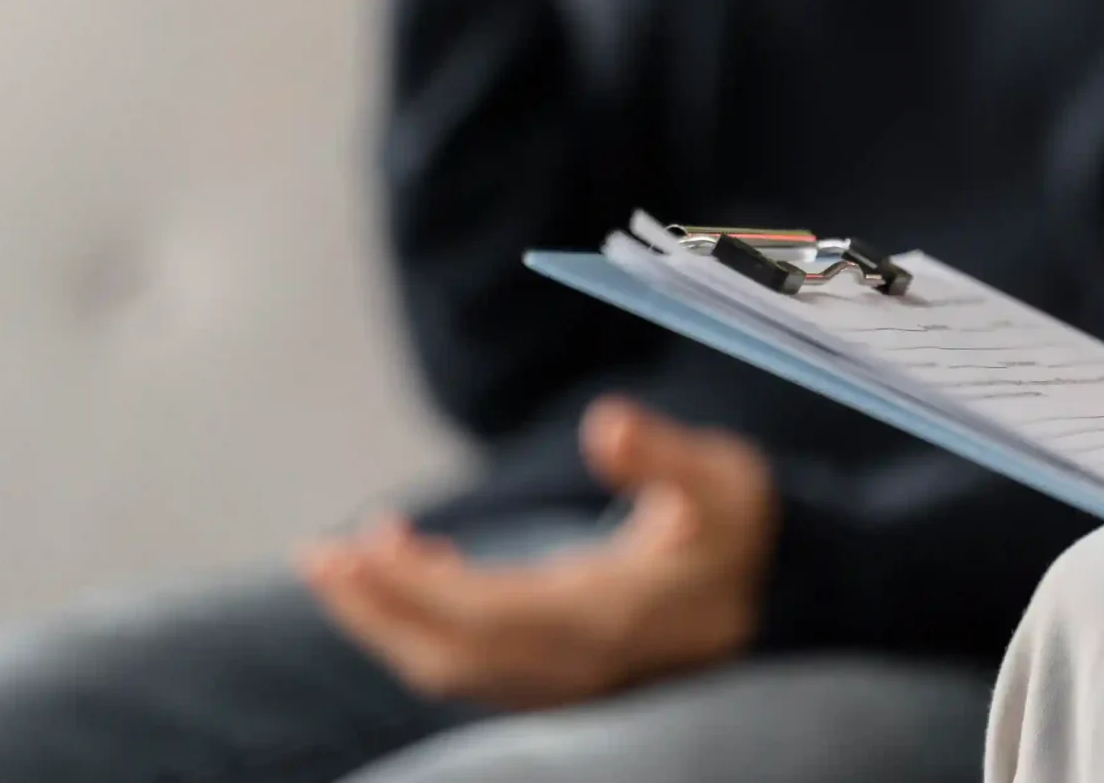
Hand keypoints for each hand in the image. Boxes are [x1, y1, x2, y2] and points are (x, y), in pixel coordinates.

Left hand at [297, 400, 776, 709]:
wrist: (786, 596)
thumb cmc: (746, 529)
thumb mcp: (721, 478)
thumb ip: (663, 455)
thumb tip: (605, 424)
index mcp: (607, 615)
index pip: (485, 615)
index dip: (414, 588)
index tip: (356, 545)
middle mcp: (577, 663)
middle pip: (449, 656)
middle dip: (375, 611)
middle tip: (318, 557)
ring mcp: (568, 679)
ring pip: (454, 668)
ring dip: (390, 619)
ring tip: (344, 561)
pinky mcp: (562, 676)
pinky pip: (475, 664)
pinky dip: (427, 626)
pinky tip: (415, 569)